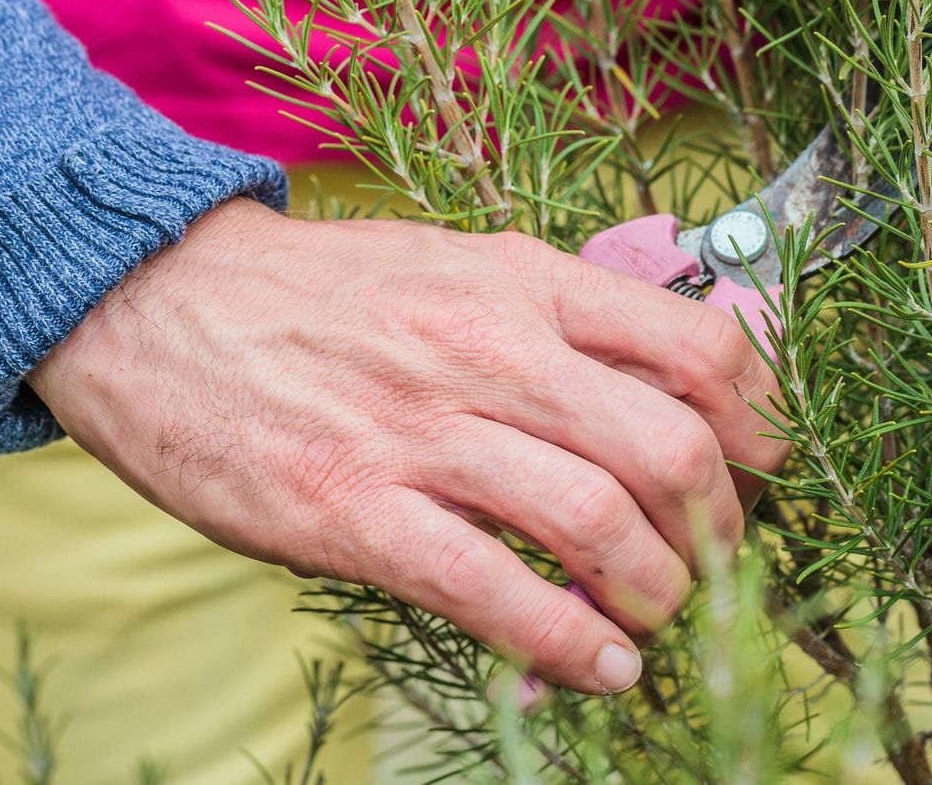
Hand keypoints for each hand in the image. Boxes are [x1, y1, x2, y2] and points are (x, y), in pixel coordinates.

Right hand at [29, 199, 782, 696]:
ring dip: (659, 592)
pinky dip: (570, 643)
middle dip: (722, 526)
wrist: (161, 302)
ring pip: (597, 522)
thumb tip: (660, 372)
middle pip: (668, 446)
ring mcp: (422, 432)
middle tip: (723, 560)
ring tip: (660, 618)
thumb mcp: (457, 263)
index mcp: (523, 281)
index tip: (770, 464)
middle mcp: (490, 349)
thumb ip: (554, 313)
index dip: (761, 418)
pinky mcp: (352, 509)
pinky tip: (602, 667)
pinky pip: (494, 589)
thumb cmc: (324, 291)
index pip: (695, 344)